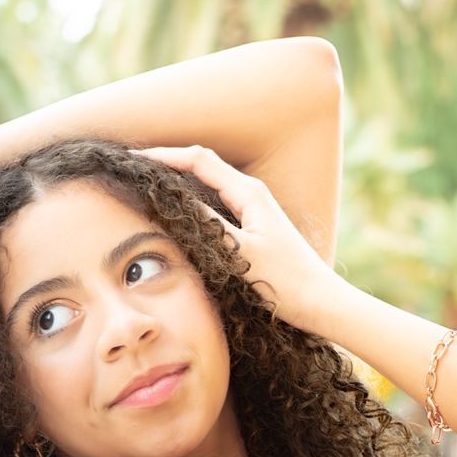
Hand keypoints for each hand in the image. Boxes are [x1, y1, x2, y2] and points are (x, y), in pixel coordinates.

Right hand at [132, 144, 342, 333]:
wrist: (320, 301)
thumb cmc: (285, 281)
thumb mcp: (240, 253)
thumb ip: (207, 224)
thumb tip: (172, 198)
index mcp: (250, 193)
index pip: (199, 160)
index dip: (165, 155)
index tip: (136, 157)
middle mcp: (253, 193)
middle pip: (203, 164)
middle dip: (169, 160)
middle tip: (136, 166)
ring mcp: (255, 208)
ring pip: (210, 182)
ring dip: (181, 176)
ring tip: (150, 180)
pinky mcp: (255, 225)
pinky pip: (217, 200)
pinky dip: (194, 196)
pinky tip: (180, 208)